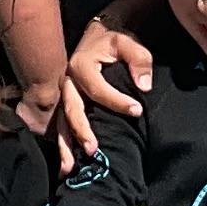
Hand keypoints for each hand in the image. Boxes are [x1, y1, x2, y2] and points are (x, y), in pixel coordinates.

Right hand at [57, 18, 152, 171]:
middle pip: (73, 109)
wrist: (95, 38)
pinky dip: (64, 146)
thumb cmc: (112, 42)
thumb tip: (144, 86)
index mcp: (81, 65)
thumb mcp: (127, 43)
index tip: (137, 110)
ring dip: (67, 145)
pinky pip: (62, 126)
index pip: (98, 88)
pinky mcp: (65, 104)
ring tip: (70, 167)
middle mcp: (68, 81)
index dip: (118, 101)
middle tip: (94, 149)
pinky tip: (67, 166)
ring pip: (62, 122)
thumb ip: (139, 59)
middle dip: (82, 130)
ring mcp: (64, 95)